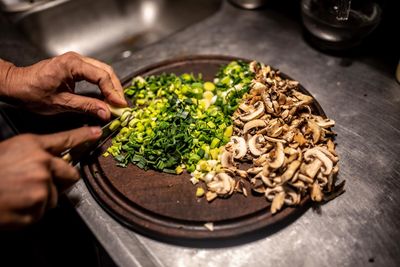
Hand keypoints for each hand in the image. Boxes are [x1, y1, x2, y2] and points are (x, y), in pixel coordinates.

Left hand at [0, 52, 126, 119]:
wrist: (15, 85)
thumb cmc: (31, 92)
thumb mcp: (61, 103)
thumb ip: (87, 106)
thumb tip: (106, 113)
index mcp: (72, 64)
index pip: (101, 77)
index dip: (113, 92)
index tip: (120, 105)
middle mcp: (76, 59)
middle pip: (106, 71)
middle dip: (116, 88)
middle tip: (122, 105)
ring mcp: (76, 62)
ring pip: (102, 71)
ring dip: (111, 86)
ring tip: (116, 102)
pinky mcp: (75, 67)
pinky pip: (95, 74)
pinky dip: (103, 85)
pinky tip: (106, 97)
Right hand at [0, 126, 100, 228]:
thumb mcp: (10, 151)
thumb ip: (34, 155)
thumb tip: (51, 162)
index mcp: (33, 146)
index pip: (66, 140)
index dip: (83, 136)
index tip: (96, 133)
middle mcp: (41, 165)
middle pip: (70, 175)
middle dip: (60, 180)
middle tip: (39, 183)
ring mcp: (40, 188)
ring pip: (54, 197)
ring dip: (41, 199)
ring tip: (17, 196)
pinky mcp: (35, 210)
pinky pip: (41, 213)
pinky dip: (30, 213)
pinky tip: (13, 207)